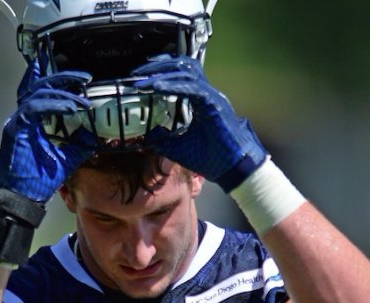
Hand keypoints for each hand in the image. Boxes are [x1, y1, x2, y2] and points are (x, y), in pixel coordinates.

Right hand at [0, 61, 95, 201]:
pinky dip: (53, 105)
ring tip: (82, 100)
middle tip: (84, 77)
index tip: (78, 77)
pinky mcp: (17, 127)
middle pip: (41, 86)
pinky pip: (35, 107)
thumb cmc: (36, 179)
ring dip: (63, 93)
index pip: (42, 92)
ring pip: (39, 93)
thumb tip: (93, 135)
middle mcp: (24, 116)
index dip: (55, 79)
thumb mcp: (66, 159)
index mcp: (32, 121)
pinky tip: (70, 108)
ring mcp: (19, 120)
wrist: (18, 195)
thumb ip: (78, 145)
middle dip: (63, 78)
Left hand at [132, 55, 266, 191]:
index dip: (160, 71)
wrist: (233, 169)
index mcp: (200, 99)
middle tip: (136, 74)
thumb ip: (163, 138)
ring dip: (163, 73)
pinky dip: (173, 86)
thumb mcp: (178, 147)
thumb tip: (145, 135)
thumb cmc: (211, 158)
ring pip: (187, 72)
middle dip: (158, 66)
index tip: (138, 77)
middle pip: (183, 66)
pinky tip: (156, 87)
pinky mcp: (215, 104)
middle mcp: (207, 93)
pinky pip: (192, 89)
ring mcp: (212, 97)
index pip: (180, 75)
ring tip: (143, 80)